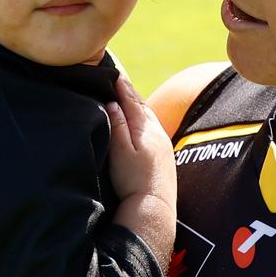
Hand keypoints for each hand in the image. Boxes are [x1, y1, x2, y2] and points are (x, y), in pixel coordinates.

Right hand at [106, 74, 176, 269]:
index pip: (131, 99)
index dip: (121, 85)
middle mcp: (157, 130)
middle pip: (141, 104)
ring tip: (127, 94)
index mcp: (145, 127)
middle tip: (118, 77)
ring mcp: (162, 142)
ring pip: (147, 115)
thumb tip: (111, 102)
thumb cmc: (134, 179)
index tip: (112, 71)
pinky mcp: (164, 154)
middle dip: (129, 91)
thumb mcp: (121, 151)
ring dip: (137, 104)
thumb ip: (117, 125)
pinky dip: (143, 117)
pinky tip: (140, 121)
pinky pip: (152, 126)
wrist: (155, 206)